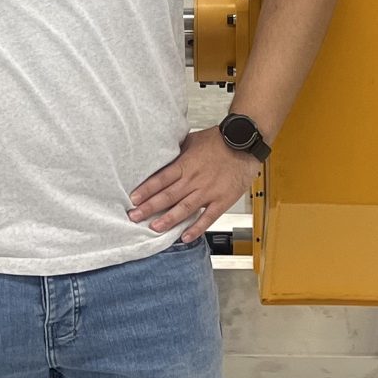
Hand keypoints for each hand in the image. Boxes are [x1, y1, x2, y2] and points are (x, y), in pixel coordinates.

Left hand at [129, 127, 260, 241]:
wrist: (244, 142)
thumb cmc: (219, 140)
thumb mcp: (192, 140)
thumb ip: (177, 151)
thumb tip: (161, 154)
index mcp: (186, 164)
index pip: (161, 179)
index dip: (146, 190)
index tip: (133, 199)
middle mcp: (194, 180)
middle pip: (168, 196)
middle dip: (149, 208)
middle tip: (135, 217)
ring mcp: (208, 191)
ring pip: (184, 208)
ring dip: (168, 219)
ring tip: (154, 228)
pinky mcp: (222, 200)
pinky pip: (208, 218)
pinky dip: (196, 228)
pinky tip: (185, 237)